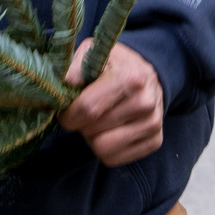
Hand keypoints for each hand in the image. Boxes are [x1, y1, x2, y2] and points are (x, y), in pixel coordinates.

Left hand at [60, 40, 165, 167]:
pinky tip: (110, 131)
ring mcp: (152, 124)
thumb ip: (74, 68)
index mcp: (129, 78)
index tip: (65, 110)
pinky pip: (113, 159)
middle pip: (92, 130)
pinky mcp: (155, 141)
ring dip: (92, 138)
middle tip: (85, 113)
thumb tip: (60, 86)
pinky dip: (105, 149)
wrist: (148, 77)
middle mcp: (145, 103)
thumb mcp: (93, 54)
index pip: (87, 109)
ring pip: (102, 149)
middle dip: (80, 125)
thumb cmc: (114, 66)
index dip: (68, 114)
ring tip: (98, 122)